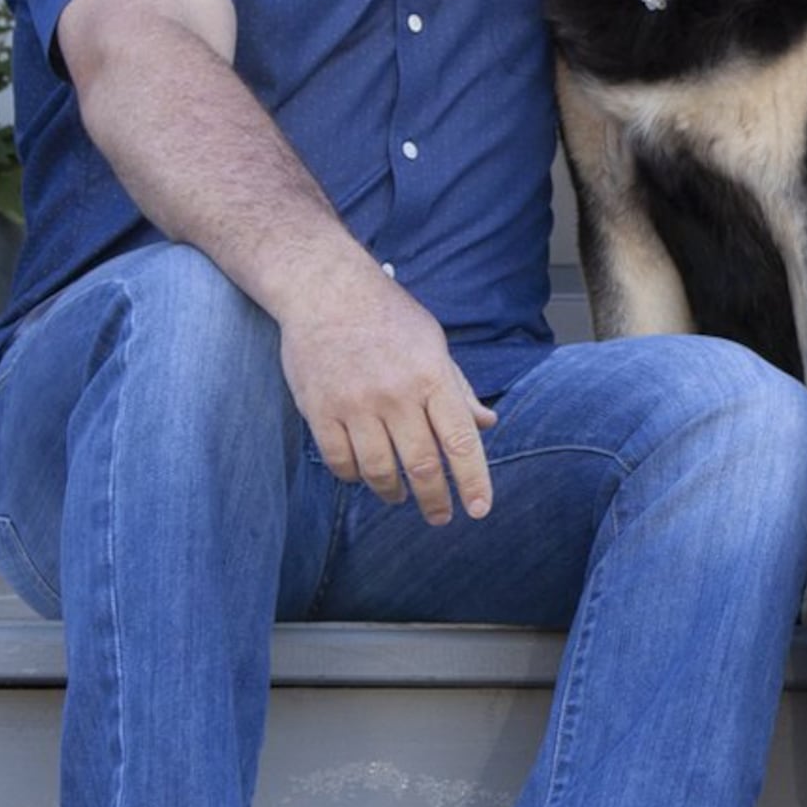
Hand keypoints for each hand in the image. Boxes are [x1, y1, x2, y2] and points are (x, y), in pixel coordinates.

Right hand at [276, 265, 497, 523]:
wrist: (325, 289)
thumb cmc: (386, 316)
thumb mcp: (432, 343)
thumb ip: (457, 389)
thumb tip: (486, 424)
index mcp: (430, 375)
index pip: (459, 440)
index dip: (472, 481)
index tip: (479, 510)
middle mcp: (395, 393)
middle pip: (421, 464)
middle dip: (435, 500)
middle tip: (440, 517)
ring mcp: (355, 403)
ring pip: (379, 470)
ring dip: (393, 493)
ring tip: (399, 497)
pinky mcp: (320, 409)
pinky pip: (340, 462)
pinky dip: (354, 477)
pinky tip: (363, 475)